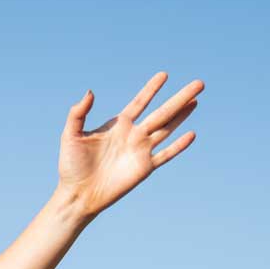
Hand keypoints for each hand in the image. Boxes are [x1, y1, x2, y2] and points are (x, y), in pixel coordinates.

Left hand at [54, 73, 202, 218]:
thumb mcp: (71, 135)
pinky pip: (165, 154)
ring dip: (182, 115)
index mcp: (119, 125)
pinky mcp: (144, 168)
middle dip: (179, 97)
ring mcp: (141, 151)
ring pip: (167, 128)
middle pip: (162, 112)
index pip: (140, 102)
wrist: (78, 193)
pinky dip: (178, 145)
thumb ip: (78, 113)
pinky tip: (192, 134)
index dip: (152, 89)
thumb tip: (90, 92)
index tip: (164, 75)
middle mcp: (134, 135)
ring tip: (196, 100)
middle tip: (198, 84)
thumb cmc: (71, 165)